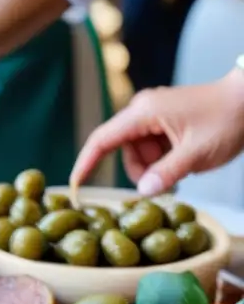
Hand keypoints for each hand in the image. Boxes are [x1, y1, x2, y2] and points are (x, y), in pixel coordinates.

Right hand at [70, 70, 243, 194]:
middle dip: (141, 172)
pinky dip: (164, 160)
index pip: (101, 140)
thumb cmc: (228, 119)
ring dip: (155, 167)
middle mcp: (142, 111)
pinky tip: (185, 161)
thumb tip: (143, 192)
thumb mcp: (197, 152)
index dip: (85, 164)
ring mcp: (152, 116)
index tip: (75, 185)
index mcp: (143, 113)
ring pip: (137, 154)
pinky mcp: (163, 122)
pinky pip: (151, 148)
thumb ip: (167, 173)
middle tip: (169, 181)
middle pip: (122, 152)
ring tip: (184, 167)